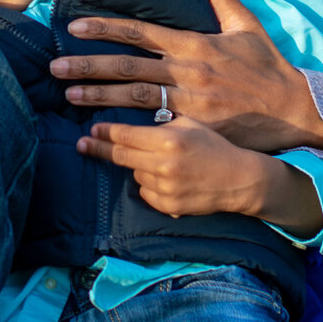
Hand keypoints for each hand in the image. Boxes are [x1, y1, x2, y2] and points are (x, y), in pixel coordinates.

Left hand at [50, 0, 322, 151]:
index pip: (141, 32)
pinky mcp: (197, 128)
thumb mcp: (245, 25)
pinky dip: (127, 127)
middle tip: (55, 69)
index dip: (105, 29)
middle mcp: (188, 70)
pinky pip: (155, 126)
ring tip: (68, 98)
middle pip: (129, 66)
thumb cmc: (268, 68)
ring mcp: (191, 101)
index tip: (74, 29)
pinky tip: (103, 131)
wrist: (297, 111)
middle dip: (89, 66)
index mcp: (195, 44)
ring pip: (135, 97)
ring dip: (99, 97)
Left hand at [79, 118, 322, 233]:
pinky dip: (150, 185)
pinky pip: (146, 192)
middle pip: (120, 156)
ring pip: (134, 174)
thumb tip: (130, 116)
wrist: (240, 179)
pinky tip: (166, 178)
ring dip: (136, 166)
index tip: (90, 129)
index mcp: (168, 139)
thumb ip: (160, 120)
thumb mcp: (189, 122)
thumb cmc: (215, 144)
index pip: (125, 134)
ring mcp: (165, 188)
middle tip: (82, 144)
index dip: (105, 132)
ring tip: (156, 161)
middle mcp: (163, 165)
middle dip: (98, 149)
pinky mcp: (168, 206)